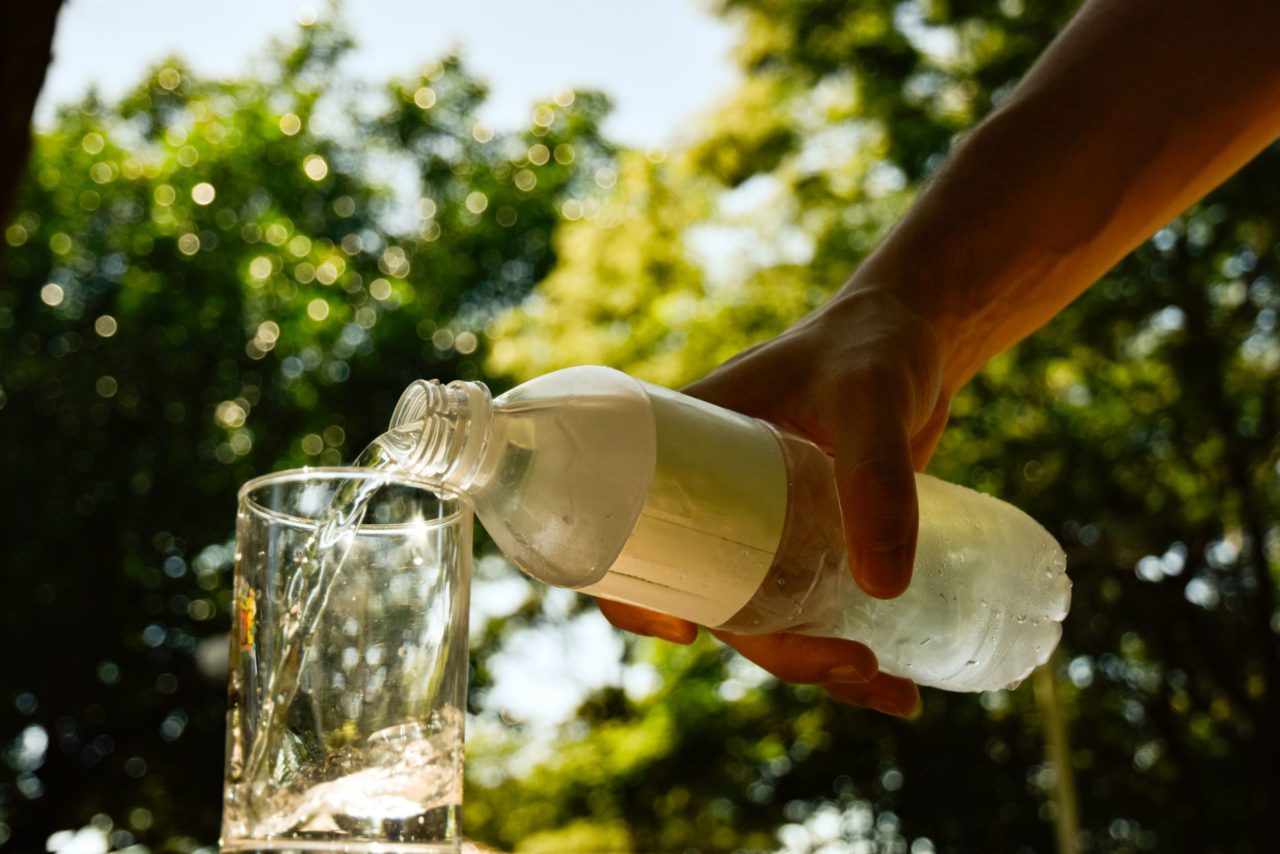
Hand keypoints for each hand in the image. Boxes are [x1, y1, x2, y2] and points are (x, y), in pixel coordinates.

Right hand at [597, 287, 949, 715]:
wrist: (919, 336)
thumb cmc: (872, 346)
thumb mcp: (868, 397)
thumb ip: (876, 477)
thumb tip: (884, 590)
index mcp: (681, 450)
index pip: (626, 534)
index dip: (632, 597)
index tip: (684, 633)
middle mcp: (712, 495)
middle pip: (713, 595)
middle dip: (775, 651)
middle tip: (853, 663)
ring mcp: (762, 522)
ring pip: (766, 613)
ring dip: (818, 663)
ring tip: (896, 690)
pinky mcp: (810, 537)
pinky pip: (809, 606)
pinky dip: (844, 646)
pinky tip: (898, 678)